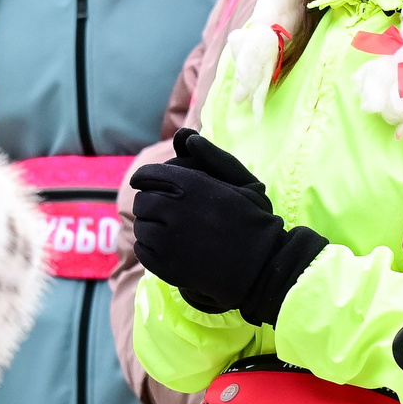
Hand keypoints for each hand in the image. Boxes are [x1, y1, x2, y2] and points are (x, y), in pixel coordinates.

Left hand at [132, 137, 323, 324]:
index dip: (145, 179)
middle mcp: (174, 209)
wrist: (261, 267)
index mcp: (191, 185)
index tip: (146, 184)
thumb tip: (184, 136)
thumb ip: (212, 157)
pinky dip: (150, 249)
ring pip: (141, 227)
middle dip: (151, 204)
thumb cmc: (253, 221)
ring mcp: (167, 240)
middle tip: (165, 213)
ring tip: (170, 232)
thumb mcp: (241, 182)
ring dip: (151, 227)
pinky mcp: (164, 265)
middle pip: (142, 201)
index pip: (148, 175)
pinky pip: (142, 251)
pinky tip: (168, 249)